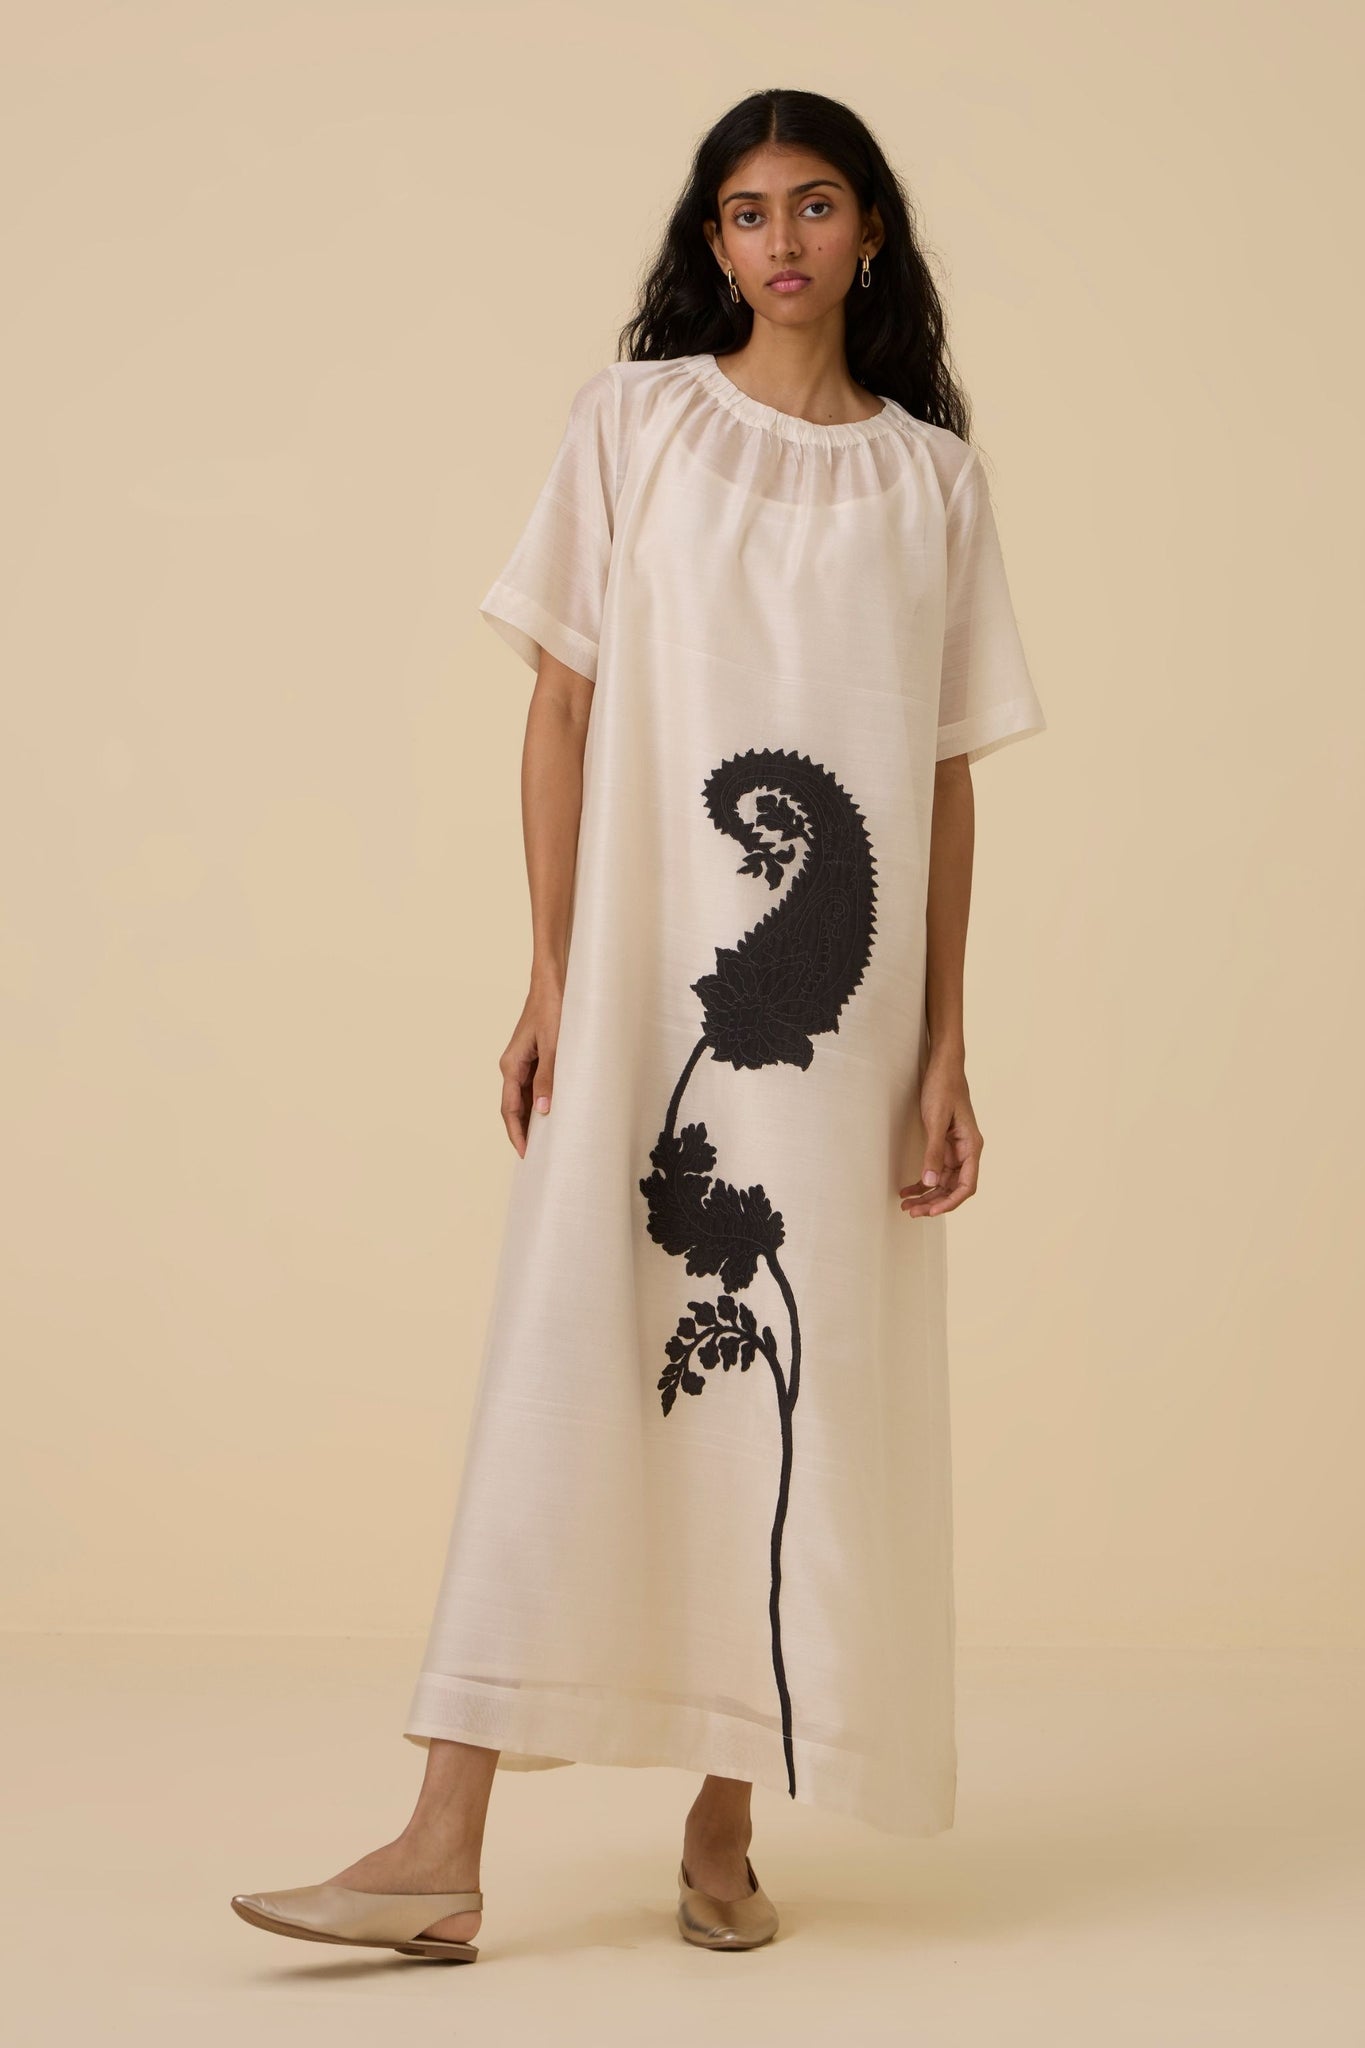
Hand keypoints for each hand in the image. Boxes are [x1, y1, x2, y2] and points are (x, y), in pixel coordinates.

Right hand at [499, 978, 562, 1156]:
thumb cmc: (553, 1008)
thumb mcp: (554, 1045)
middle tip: (540, 1155)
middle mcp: (513, 1065)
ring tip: (549, 1140)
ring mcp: (524, 1061)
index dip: (517, 1133)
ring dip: (534, 1117)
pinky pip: (535, 1085)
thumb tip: (542, 1110)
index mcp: (511, 1065)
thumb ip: (548, 1077)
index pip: (510, 1109)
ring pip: (525, 1098)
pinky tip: (555, 1111)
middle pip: (515, 1107)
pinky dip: (542, 1101)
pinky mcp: (536, 1055)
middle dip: (525, 1131)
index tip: (526, 1154)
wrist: (553, 981)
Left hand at [899, 1053, 981, 1215]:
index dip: (950, 1202)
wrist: (943, 1066)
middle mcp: (966, 1151)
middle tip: (911, 1212)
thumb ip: (934, 1152)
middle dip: (933, 1202)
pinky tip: (907, 1189)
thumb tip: (931, 1182)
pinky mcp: (943, 1144)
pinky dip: (922, 1181)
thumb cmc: (944, 1088)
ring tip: (906, 1205)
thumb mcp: (935, 1120)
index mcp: (971, 1146)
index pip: (967, 1185)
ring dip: (926, 1195)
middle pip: (953, 1188)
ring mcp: (954, 1149)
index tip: (931, 1211)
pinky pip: (935, 1170)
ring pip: (943, 1182)